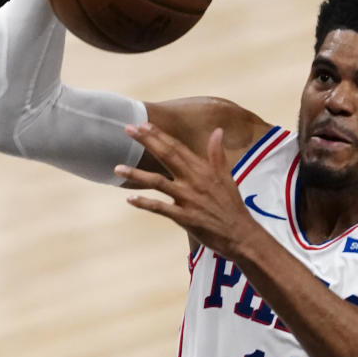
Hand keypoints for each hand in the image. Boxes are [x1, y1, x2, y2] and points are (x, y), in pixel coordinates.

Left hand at [115, 122, 258, 257]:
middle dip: (146, 141)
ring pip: (157, 182)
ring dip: (136, 174)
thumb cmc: (231, 205)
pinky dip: (144, 203)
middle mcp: (193, 180)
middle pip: (166, 156)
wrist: (240, 233)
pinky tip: (129, 199)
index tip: (143, 124)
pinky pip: (160, 208)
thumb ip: (216, 154)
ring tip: (117, 168)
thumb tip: (217, 131)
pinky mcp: (184, 217)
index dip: (159, 135)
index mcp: (202, 169)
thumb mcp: (226, 176)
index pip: (177, 147)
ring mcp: (188, 199)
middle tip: (128, 129)